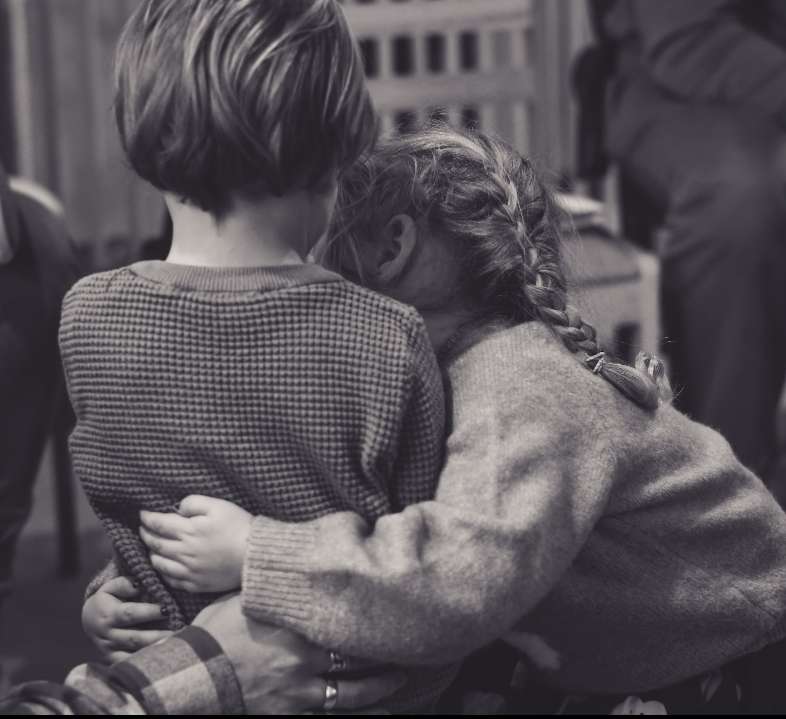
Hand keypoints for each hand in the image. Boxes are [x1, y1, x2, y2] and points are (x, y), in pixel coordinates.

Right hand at [81, 577, 171, 662]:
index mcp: (108, 614)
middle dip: (157, 636)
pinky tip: (161, 660)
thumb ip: (124, 584)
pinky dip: (144, 664)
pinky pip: (128, 664)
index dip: (148, 612)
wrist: (88, 620)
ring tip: (175, 646)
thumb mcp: (111, 587)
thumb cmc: (107, 599)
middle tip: (179, 632)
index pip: (130, 614)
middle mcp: (108, 635)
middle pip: (134, 638)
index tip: (167, 609)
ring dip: (154, 651)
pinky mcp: (112, 660)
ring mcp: (109, 650)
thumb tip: (139, 584)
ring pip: (133, 654)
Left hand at [140, 495, 251, 592]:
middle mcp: (184, 552)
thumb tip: (178, 508)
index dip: (147, 517)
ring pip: (159, 563)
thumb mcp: (219, 505)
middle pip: (156, 543)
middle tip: (143, 528)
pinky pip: (172, 580)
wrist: (255, 556)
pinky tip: (165, 566)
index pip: (159, 523)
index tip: (143, 513)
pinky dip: (164, 571)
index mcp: (188, 531)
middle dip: (146, 534)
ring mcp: (189, 571)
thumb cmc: (239, 527)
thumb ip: (194, 503)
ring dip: (152, 553)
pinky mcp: (196, 584)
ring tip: (152, 546)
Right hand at [194, 594, 406, 713]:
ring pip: (350, 693)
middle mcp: (305, 660)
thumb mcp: (247, 599)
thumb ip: (276, 590)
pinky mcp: (288, 713)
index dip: (371, 619)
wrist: (192, 676)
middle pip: (356, 658)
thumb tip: (294, 565)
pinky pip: (327, 718)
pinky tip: (379, 713)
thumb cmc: (217, 631)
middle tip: (408, 650)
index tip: (391, 612)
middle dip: (383, 656)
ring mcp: (299, 692)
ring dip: (378, 689)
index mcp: (297, 626)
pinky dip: (354, 716)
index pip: (344, 621)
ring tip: (399, 683)